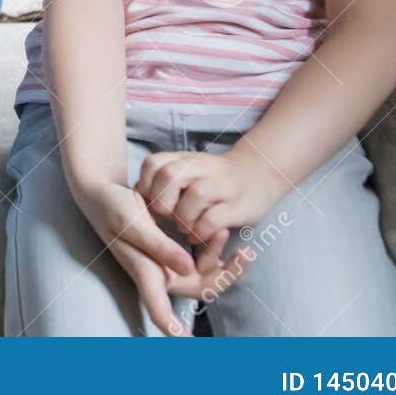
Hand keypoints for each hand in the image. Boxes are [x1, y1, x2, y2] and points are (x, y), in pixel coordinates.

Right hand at [72, 178, 244, 336]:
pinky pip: (203, 256)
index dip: (174, 331)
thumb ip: (160, 246)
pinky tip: (221, 230)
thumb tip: (188, 268)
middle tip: (246, 255)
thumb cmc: (113, 209)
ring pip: (206, 273)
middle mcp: (161, 274)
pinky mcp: (175, 250)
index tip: (189, 346)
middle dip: (227, 276)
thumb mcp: (133, 224)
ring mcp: (170, 263)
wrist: (105, 193)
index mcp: (146, 274)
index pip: (160, 312)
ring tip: (231, 233)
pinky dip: (214, 246)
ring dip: (224, 259)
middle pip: (201, 289)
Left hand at [136, 147, 283, 244]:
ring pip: (196, 195)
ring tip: (184, 228)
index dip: (146, 185)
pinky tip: (199, 235)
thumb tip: (137, 195)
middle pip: (170, 175)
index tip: (151, 201)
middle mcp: (203, 167)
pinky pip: (214, 219)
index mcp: (185, 159)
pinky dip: (201, 231)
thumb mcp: (188, 171)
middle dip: (162, 201)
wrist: (258, 175)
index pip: (153, 163)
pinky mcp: (238, 206)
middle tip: (167, 216)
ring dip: (184, 218)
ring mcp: (223, 185)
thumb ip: (165, 179)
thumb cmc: (213, 179)